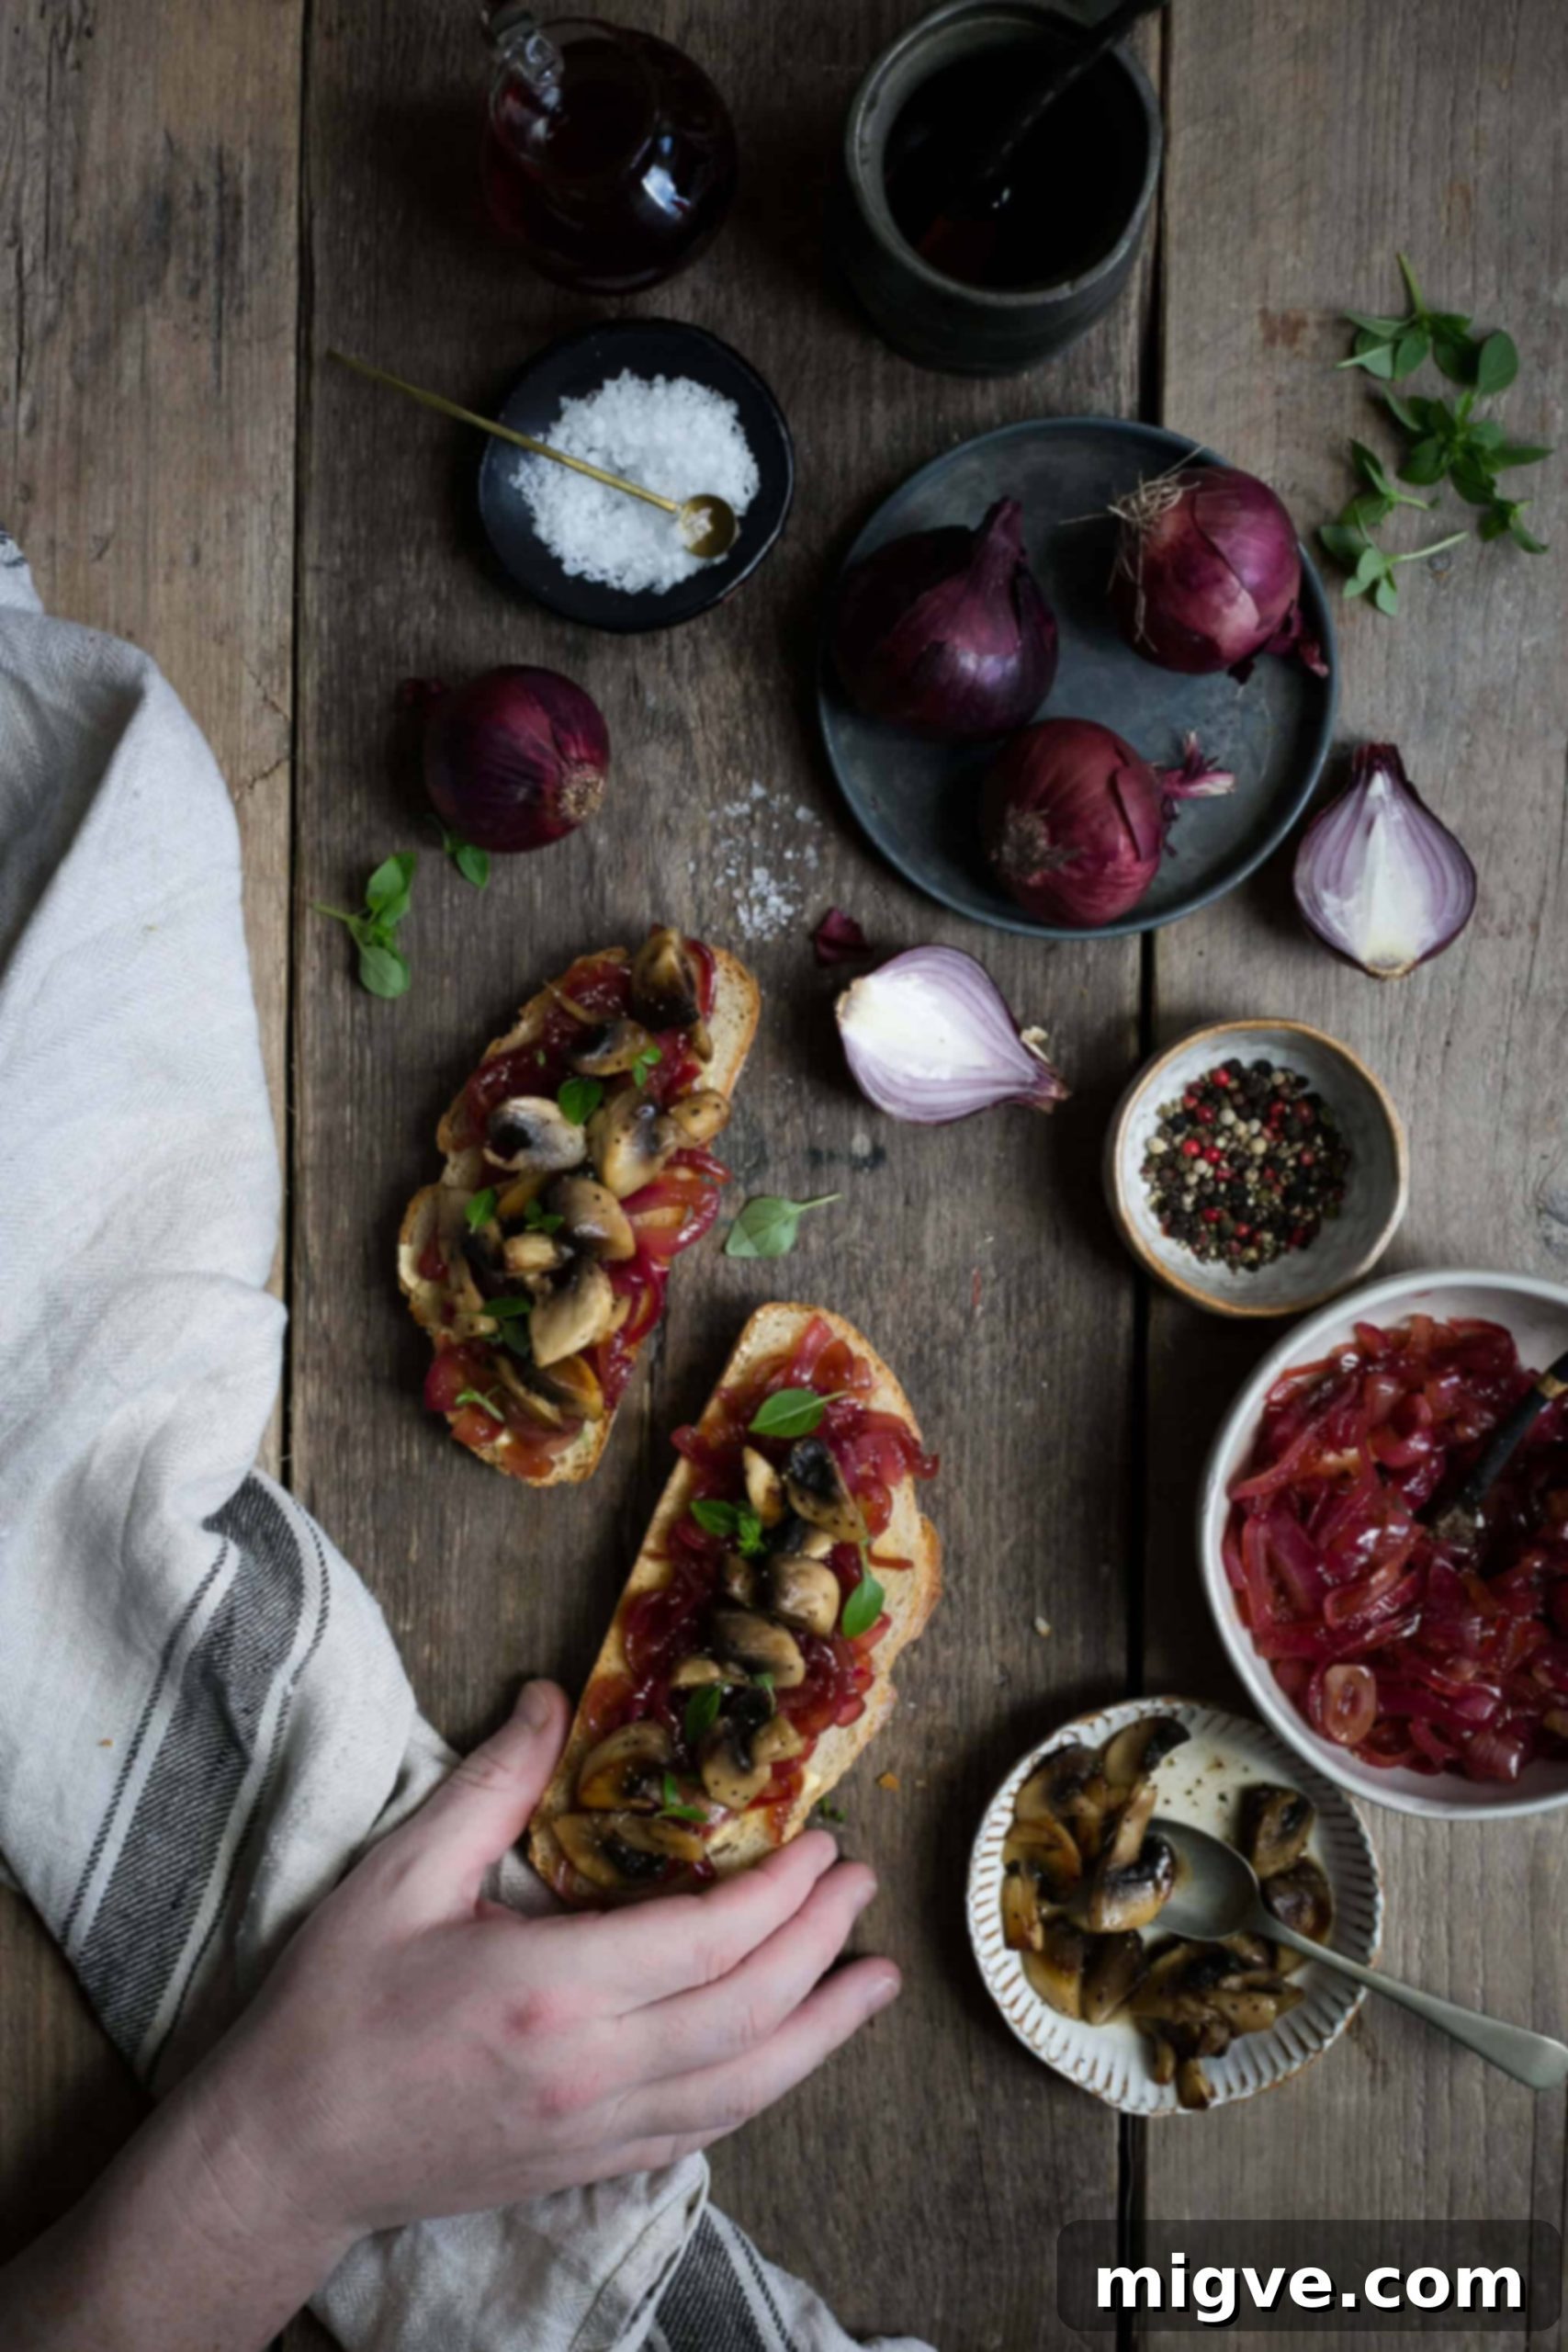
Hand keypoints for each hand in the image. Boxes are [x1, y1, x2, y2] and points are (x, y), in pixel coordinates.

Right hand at [194, 1680, 898, 2245]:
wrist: (286, 2152)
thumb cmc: (333, 2010)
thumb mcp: (399, 1877)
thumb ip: (489, 1787)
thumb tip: (550, 1699)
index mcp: (550, 1988)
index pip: (709, 1940)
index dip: (781, 1892)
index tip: (819, 1844)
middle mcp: (590, 2071)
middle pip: (750, 2010)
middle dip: (820, 1945)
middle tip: (860, 1888)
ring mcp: (595, 2132)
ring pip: (747, 2086)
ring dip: (823, 2031)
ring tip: (875, 1981)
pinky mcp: (589, 2166)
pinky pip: (706, 2130)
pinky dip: (765, 2086)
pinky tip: (792, 2053)